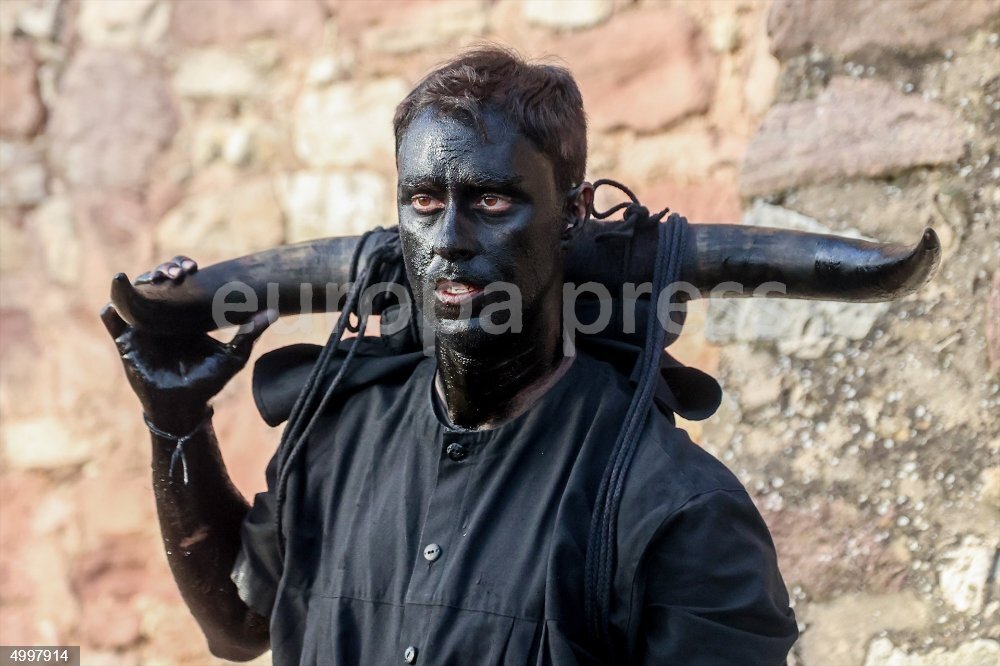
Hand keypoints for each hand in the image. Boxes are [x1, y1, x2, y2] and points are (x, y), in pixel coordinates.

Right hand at [101, 260, 275, 431]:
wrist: (185, 407)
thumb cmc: (209, 381)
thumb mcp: (233, 355)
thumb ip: (250, 332)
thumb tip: (274, 311)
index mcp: (184, 312)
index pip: (179, 279)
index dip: (181, 266)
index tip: (192, 268)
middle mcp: (161, 315)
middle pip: (155, 280)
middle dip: (162, 269)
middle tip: (176, 274)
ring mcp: (142, 327)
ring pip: (133, 295)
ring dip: (138, 283)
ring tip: (151, 281)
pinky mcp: (126, 343)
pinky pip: (113, 323)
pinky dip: (111, 312)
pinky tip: (113, 305)